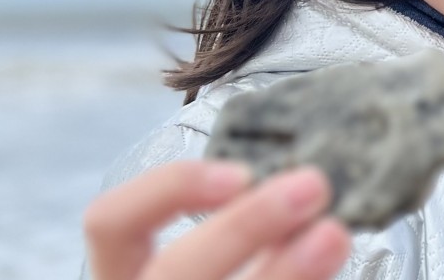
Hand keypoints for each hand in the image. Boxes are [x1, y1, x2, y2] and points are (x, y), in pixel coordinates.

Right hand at [84, 161, 349, 279]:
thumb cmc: (225, 274)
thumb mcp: (214, 259)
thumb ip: (241, 230)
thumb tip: (300, 188)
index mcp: (131, 279)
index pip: (111, 224)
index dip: (169, 189)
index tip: (242, 173)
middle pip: (172, 272)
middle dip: (241, 226)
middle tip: (311, 186)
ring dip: (282, 274)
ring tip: (332, 236)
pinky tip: (329, 279)